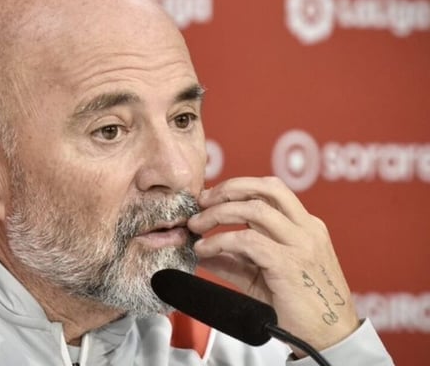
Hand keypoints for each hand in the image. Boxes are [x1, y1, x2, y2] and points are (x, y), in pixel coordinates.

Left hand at [187, 176, 359, 355]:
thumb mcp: (263, 277)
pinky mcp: (289, 264)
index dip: (237, 187)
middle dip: (228, 189)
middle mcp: (306, 228)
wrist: (330, 339)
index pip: (270, 190)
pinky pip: (248, 241)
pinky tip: (204, 249)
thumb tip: (201, 250)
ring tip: (196, 225)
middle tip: (201, 201)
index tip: (211, 197)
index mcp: (305, 226)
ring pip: (254, 210)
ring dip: (218, 213)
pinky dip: (220, 241)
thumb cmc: (299, 308)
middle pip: (266, 187)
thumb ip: (234, 260)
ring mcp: (301, 244)